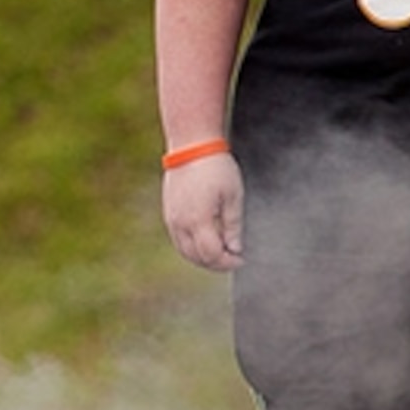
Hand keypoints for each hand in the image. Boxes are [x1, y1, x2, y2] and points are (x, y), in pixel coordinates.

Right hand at [163, 154, 244, 272]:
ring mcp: (172, 219)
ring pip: (185, 251)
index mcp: (199, 220)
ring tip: (220, 252)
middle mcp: (181, 223)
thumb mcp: (233, 196)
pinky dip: (192, 247)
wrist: (191, 146)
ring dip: (203, 257)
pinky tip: (205, 240)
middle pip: (196, 258)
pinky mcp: (168, 213)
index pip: (212, 255)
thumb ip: (234, 225)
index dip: (228, 262)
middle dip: (216, 263)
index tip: (241, 259)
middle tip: (232, 258)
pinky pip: (178, 240)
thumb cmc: (215, 167)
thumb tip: (235, 248)